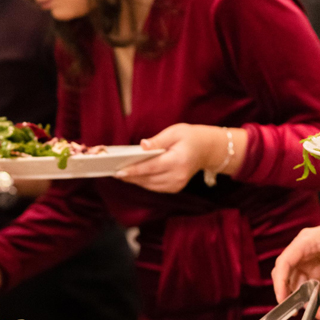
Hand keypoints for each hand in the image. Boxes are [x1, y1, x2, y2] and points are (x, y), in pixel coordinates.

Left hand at [116, 124, 245, 193]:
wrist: (208, 149)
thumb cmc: (190, 137)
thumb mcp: (175, 132)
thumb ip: (157, 141)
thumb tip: (142, 146)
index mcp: (178, 160)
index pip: (151, 167)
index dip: (133, 170)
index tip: (118, 171)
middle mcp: (178, 176)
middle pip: (148, 179)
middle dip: (129, 176)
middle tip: (112, 171)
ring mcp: (177, 184)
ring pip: (149, 185)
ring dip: (134, 180)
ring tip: (119, 173)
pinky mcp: (175, 188)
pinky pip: (154, 187)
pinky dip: (143, 182)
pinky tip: (132, 175)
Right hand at [272, 216, 319, 316]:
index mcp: (306, 241)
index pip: (285, 262)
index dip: (280, 281)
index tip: (282, 299)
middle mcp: (303, 252)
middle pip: (288, 276)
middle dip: (293, 295)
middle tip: (298, 311)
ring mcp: (309, 261)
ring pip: (300, 285)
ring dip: (310, 300)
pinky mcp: (316, 269)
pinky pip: (312, 287)